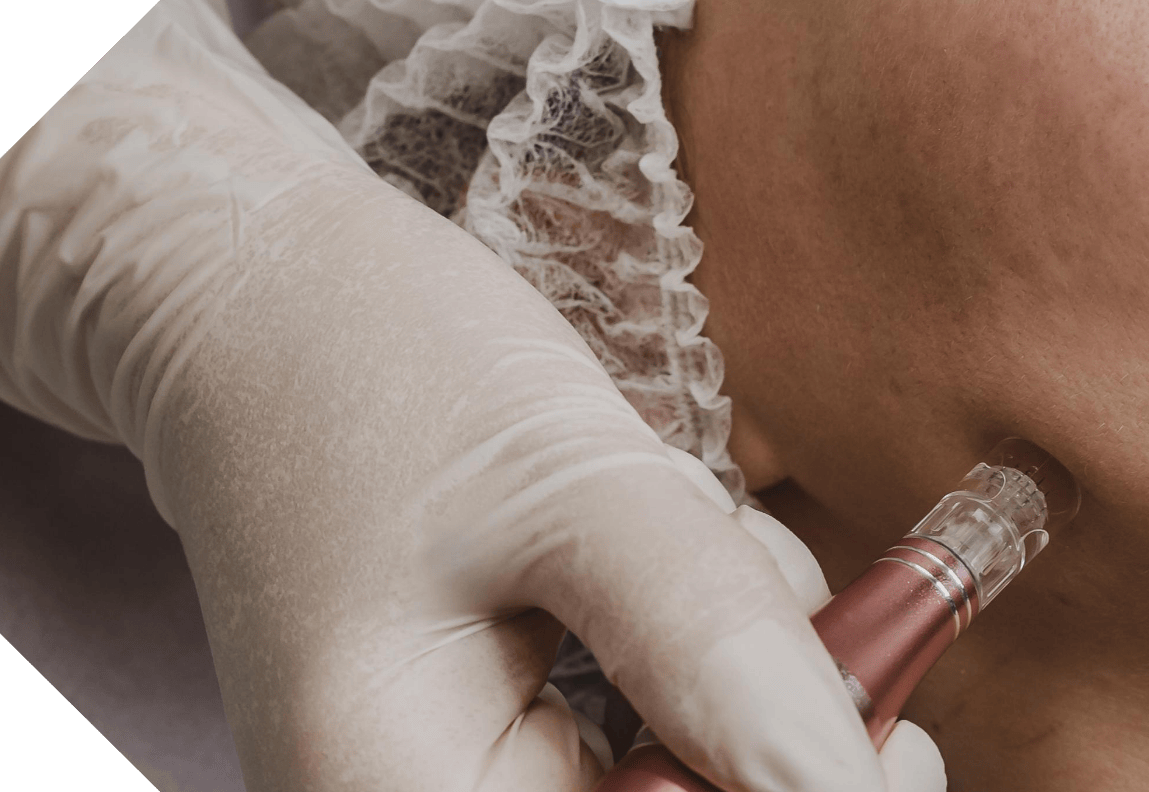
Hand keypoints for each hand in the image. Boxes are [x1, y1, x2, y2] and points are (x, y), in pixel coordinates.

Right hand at [0, 1, 944, 789]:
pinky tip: (659, 559)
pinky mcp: (490, 752)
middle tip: (824, 620)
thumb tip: (849, 786)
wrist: (258, 311)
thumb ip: (713, 643)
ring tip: (688, 541)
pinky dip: (695, 663)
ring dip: (740, 685)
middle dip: (773, 736)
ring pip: (679, 784)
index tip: (890, 727)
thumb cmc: (374, 365)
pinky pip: (648, 748)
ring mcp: (454, 788)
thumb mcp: (568, 484)